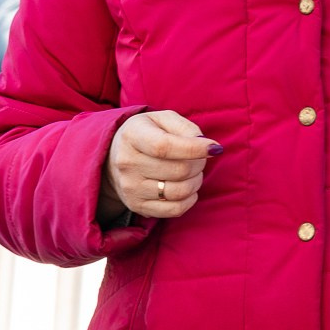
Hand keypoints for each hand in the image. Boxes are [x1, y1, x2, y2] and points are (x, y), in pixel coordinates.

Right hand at [103, 110, 219, 220]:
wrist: (116, 156)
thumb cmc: (148, 133)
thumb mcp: (163, 119)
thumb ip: (186, 128)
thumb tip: (208, 146)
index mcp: (132, 136)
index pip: (164, 147)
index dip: (193, 149)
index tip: (213, 148)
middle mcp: (127, 163)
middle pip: (178, 170)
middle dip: (199, 164)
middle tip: (200, 158)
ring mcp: (130, 187)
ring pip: (179, 192)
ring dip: (196, 182)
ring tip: (194, 173)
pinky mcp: (137, 206)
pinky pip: (174, 210)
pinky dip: (189, 200)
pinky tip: (188, 189)